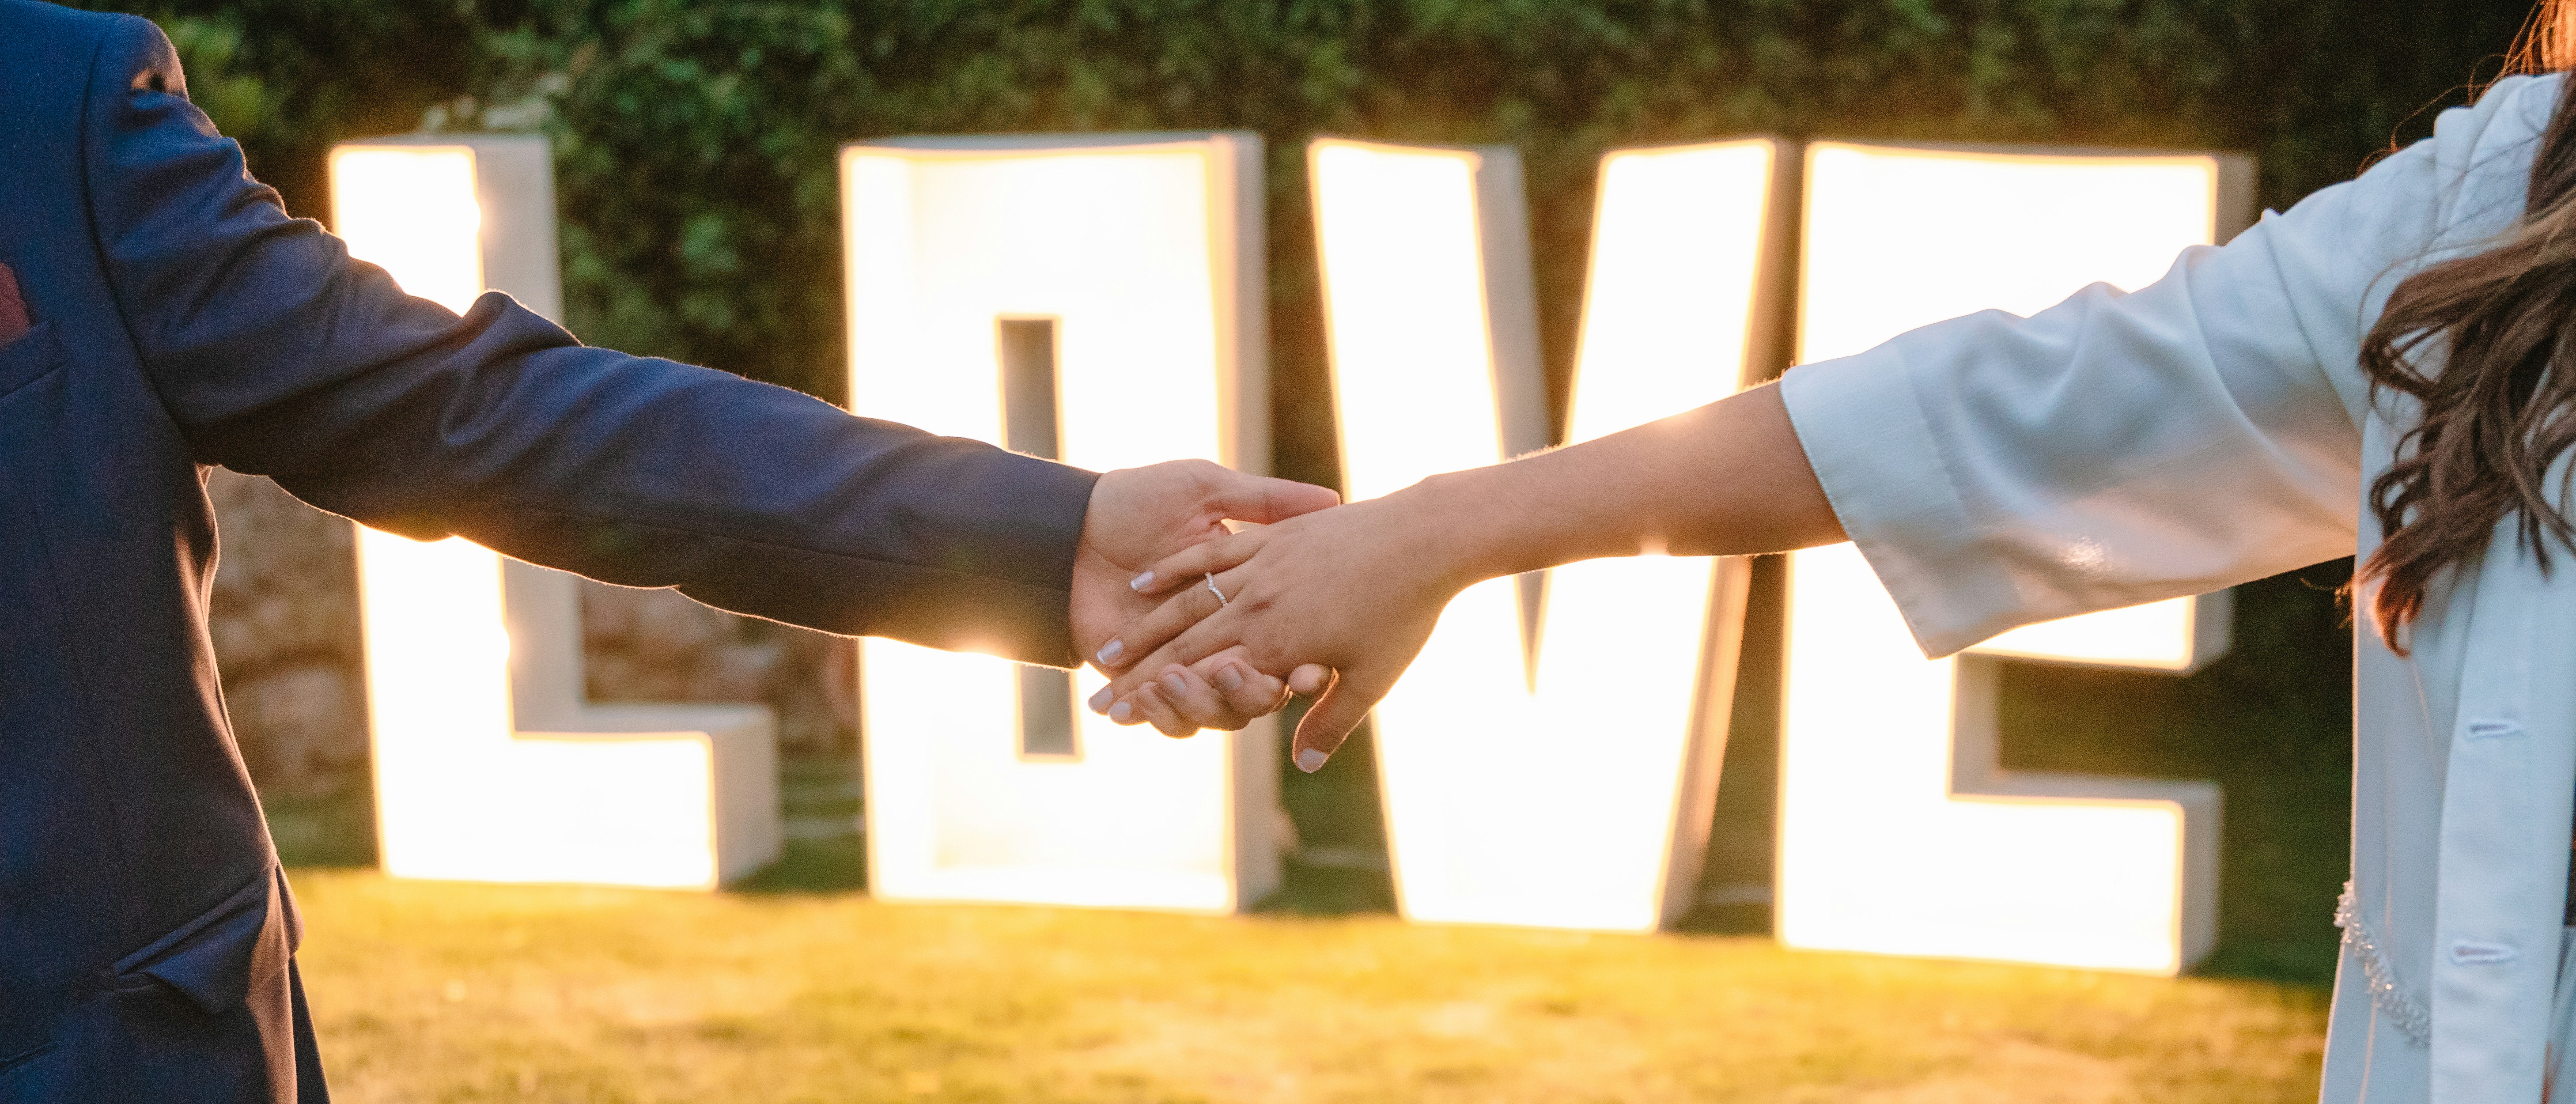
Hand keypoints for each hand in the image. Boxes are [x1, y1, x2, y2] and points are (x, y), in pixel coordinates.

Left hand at [1069, 460, 1337, 732]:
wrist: (1072, 523)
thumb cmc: (1137, 500)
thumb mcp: (1206, 489)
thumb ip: (1265, 499)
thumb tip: (1331, 497)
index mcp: (1246, 601)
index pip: (1291, 646)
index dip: (1306, 666)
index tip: (1312, 672)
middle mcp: (1224, 640)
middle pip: (1258, 689)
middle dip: (1254, 691)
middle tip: (1243, 677)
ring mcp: (1185, 666)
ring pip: (1217, 712)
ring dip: (1203, 702)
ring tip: (1177, 677)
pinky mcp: (1147, 684)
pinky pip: (1172, 718)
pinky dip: (1166, 713)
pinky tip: (1150, 692)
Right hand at [1089, 491, 1466, 767]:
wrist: (1425, 535)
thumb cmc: (1405, 612)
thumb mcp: (1372, 677)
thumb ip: (1331, 720)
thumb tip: (1304, 765)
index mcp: (1278, 645)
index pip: (1205, 680)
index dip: (1160, 701)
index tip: (1122, 719)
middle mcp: (1260, 606)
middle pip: (1184, 647)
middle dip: (1138, 676)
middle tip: (1098, 698)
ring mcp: (1262, 568)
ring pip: (1188, 604)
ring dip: (1145, 631)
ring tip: (1110, 651)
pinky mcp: (1273, 538)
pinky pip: (1212, 557)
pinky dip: (1175, 572)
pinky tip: (1145, 584)